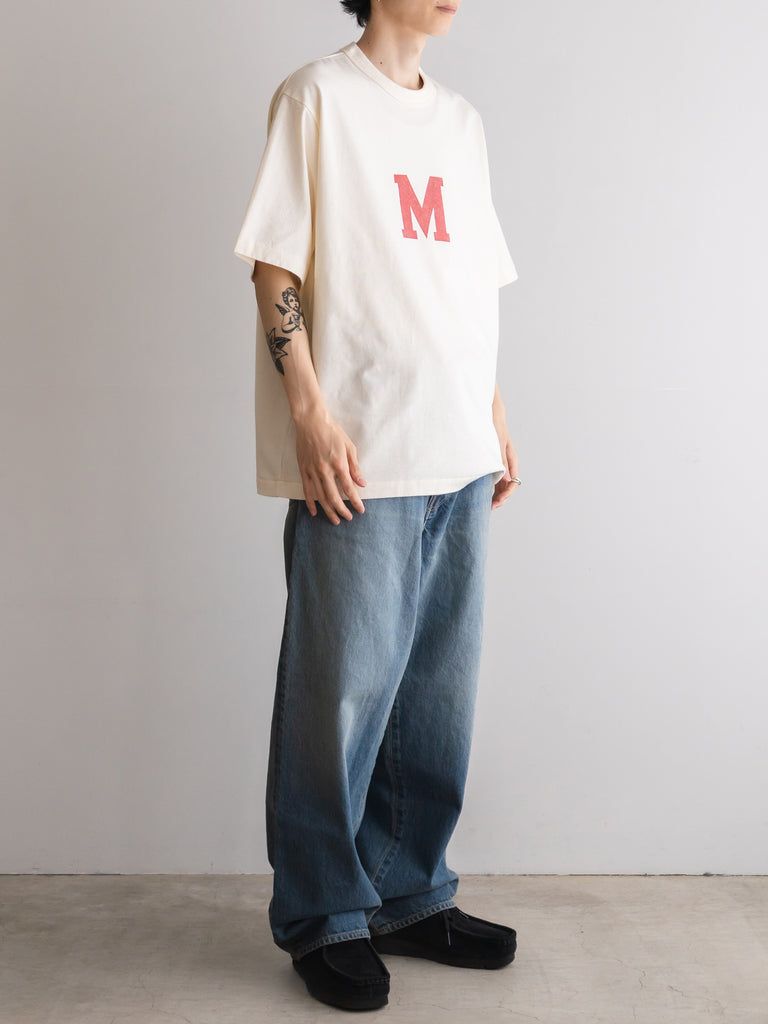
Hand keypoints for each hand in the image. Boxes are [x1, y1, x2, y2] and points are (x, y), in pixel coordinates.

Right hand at [294, 404, 365, 524]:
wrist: (311, 422)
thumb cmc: (332, 432)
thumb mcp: (349, 447)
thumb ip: (355, 467)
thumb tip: (361, 483)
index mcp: (339, 464)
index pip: (349, 489)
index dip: (355, 502)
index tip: (360, 510)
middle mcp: (325, 470)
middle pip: (334, 497)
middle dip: (342, 511)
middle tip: (348, 518)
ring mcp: (313, 471)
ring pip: (320, 497)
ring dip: (328, 510)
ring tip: (335, 520)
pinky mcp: (303, 470)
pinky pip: (307, 490)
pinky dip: (310, 502)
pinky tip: (314, 512)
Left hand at [491, 414, 519, 510]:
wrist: (490, 416)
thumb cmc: (495, 428)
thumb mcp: (498, 444)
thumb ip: (501, 461)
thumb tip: (506, 479)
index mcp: (511, 461)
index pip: (513, 483)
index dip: (506, 494)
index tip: (497, 501)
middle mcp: (508, 465)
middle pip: (508, 487)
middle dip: (500, 498)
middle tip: (490, 508)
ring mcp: (501, 466)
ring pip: (501, 485)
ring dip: (495, 495)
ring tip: (486, 505)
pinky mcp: (494, 465)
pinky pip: (495, 480)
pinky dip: (491, 489)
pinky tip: (483, 495)